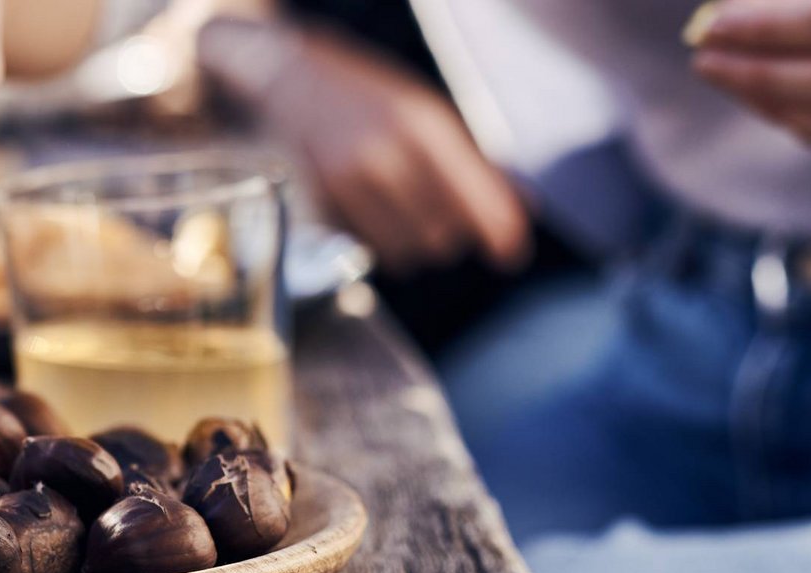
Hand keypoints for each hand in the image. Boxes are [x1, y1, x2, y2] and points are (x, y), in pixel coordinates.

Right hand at [198, 21, 529, 271]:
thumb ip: (474, 162)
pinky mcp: (318, 204)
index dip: (499, 232)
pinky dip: (372, 237)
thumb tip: (522, 209)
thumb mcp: (426, 112)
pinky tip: (365, 206)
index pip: (474, 198)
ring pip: (403, 251)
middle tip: (436, 211)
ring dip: (410, 241)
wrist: (289, 79)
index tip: (510, 254)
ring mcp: (346, 183)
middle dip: (447, 232)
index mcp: (422, 125)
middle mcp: (384, 156)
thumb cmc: (366, 95)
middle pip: (442, 236)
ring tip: (399, 210)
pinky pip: (364, 246)